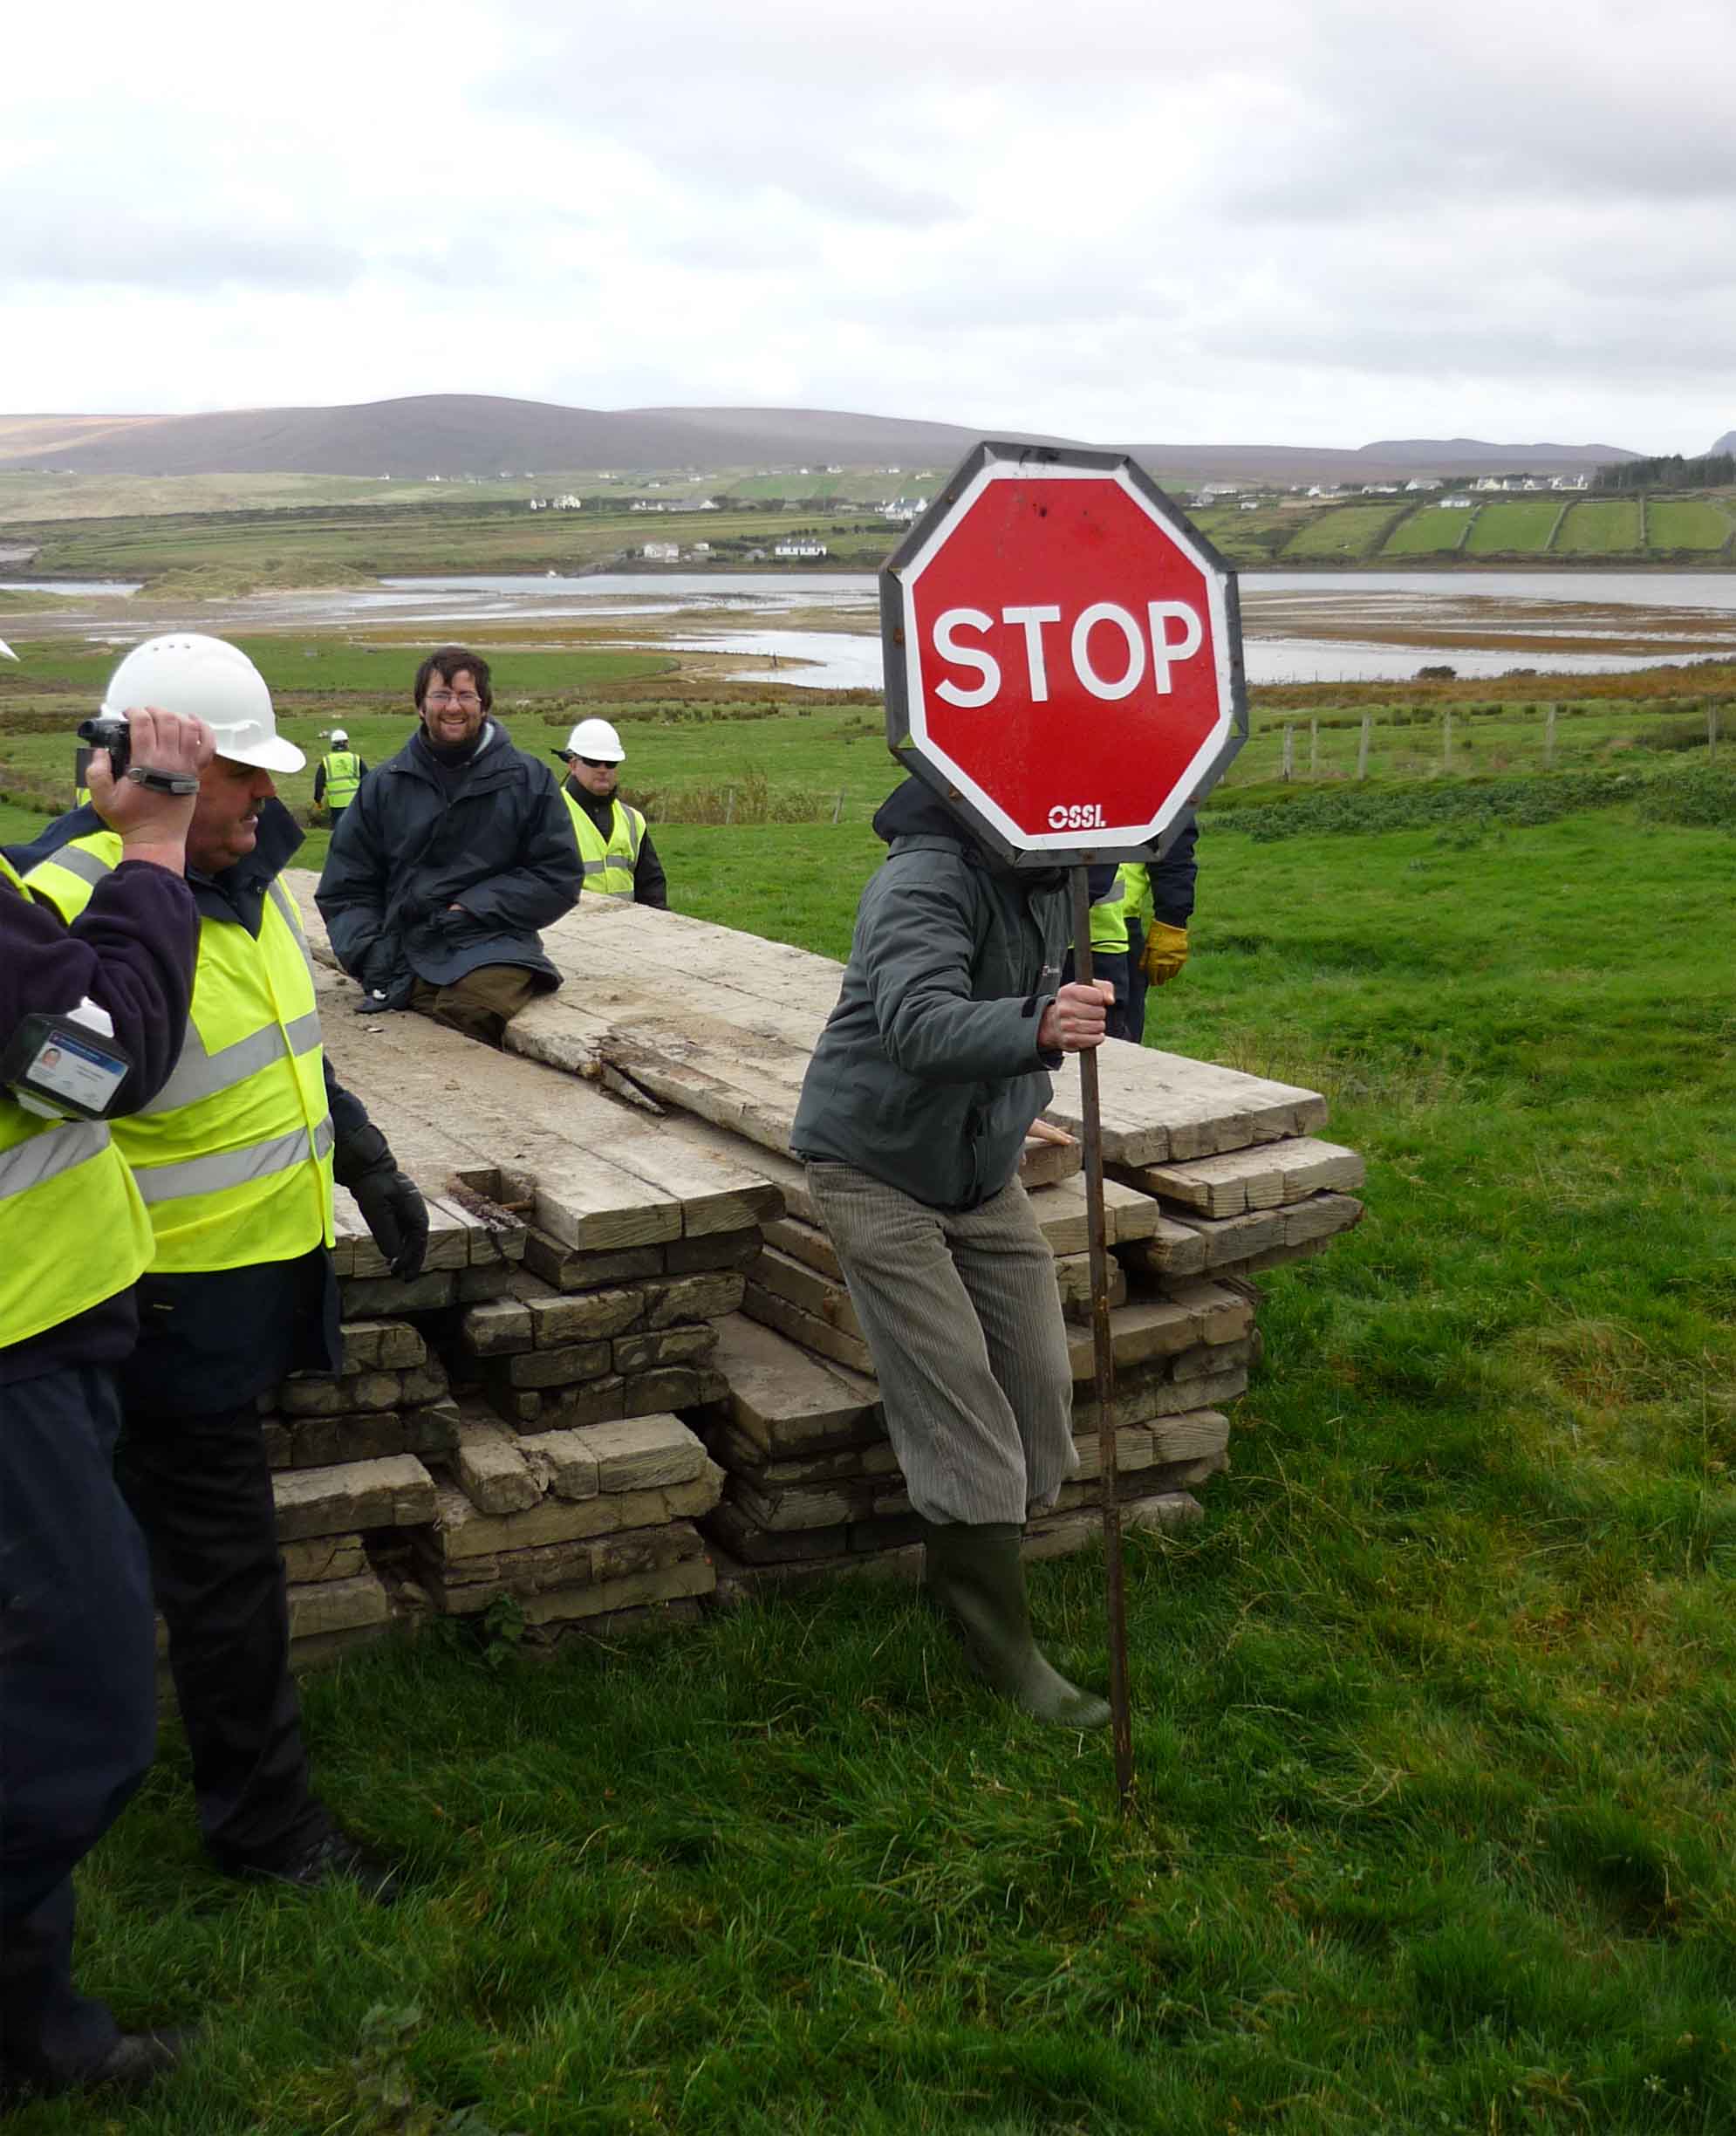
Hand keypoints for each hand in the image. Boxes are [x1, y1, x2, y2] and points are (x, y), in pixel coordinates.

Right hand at [91, 708, 214, 866]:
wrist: (157, 840)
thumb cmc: (131, 820)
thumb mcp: (102, 799)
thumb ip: (96, 773)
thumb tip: (100, 751)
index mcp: (147, 763)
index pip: (144, 724)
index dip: (134, 712)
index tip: (126, 714)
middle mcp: (170, 760)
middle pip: (167, 720)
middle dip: (153, 710)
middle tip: (143, 714)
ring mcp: (187, 766)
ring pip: (188, 727)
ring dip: (175, 716)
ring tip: (162, 718)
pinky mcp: (196, 773)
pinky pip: (207, 745)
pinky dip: (203, 730)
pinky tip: (192, 722)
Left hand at [350, 1166, 428, 1278]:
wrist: (366, 1166)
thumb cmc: (373, 1185)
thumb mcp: (377, 1211)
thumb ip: (386, 1234)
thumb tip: (394, 1257)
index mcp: (416, 1211)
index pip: (419, 1241)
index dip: (413, 1259)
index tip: (404, 1274)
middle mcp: (416, 1211)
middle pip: (417, 1241)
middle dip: (411, 1260)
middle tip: (402, 1278)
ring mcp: (408, 1210)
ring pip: (410, 1238)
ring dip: (404, 1254)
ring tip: (395, 1271)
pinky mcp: (399, 1210)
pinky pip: (403, 1232)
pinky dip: (399, 1245)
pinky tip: (391, 1256)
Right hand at [1037, 980, 1114, 1052]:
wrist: (1054, 1022)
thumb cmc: (1075, 1003)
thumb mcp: (1088, 988)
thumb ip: (1104, 988)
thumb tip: (1110, 999)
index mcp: (1068, 992)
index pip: (1098, 995)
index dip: (1101, 999)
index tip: (1095, 1000)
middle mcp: (1064, 1009)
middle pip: (1099, 1012)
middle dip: (1101, 1013)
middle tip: (1093, 1013)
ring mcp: (1065, 1026)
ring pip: (1098, 1026)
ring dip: (1099, 1025)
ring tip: (1091, 1022)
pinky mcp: (1069, 1040)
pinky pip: (1093, 1040)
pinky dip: (1097, 1037)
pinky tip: (1091, 1033)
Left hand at [1141, 922, 1188, 985]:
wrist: (1171, 922)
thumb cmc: (1156, 932)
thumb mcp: (1147, 944)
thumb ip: (1144, 958)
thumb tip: (1141, 969)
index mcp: (1154, 958)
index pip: (1153, 975)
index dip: (1152, 980)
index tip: (1152, 983)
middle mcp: (1165, 961)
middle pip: (1162, 977)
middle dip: (1159, 980)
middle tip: (1158, 982)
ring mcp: (1175, 959)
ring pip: (1171, 974)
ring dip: (1167, 976)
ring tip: (1164, 976)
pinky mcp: (1182, 956)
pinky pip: (1178, 968)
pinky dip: (1174, 971)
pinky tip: (1171, 970)